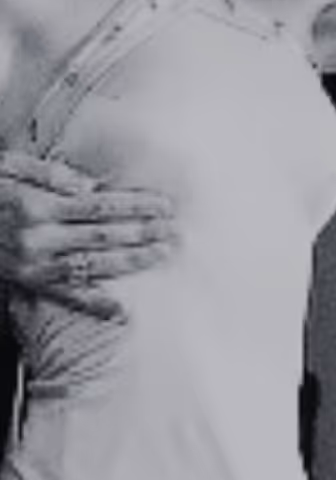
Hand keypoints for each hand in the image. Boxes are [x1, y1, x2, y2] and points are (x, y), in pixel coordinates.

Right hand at [0, 151, 175, 320]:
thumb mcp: (7, 167)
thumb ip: (48, 173)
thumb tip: (89, 185)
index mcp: (37, 206)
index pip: (98, 206)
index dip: (133, 207)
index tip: (163, 205)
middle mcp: (40, 238)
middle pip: (103, 236)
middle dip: (142, 234)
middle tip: (175, 232)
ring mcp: (36, 264)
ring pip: (93, 266)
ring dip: (131, 262)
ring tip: (161, 255)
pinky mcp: (30, 283)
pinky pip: (67, 296)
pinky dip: (96, 305)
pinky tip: (122, 312)